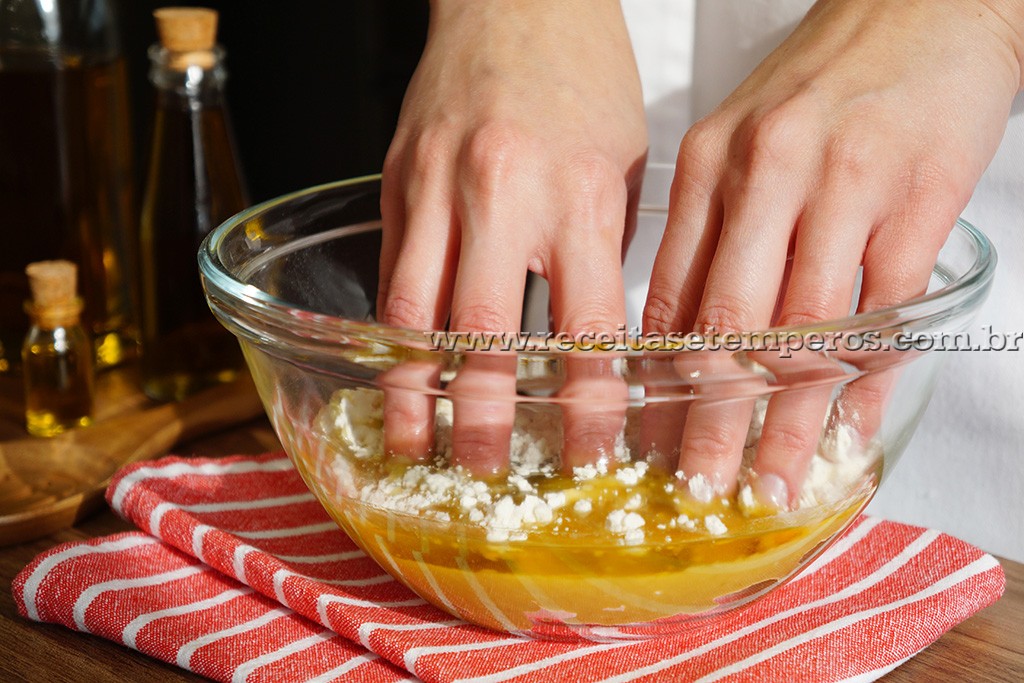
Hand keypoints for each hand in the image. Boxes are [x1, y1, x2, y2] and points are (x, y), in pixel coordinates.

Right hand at [378, 0, 646, 468]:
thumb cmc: (582, 74)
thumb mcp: (624, 163)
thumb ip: (604, 252)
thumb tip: (592, 339)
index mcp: (577, 193)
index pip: (583, 328)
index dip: (585, 404)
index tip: (588, 449)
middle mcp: (501, 195)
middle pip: (480, 334)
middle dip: (477, 415)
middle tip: (481, 466)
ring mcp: (436, 187)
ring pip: (411, 311)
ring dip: (409, 389)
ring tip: (410, 440)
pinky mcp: (395, 182)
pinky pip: (390, 271)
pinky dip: (392, 331)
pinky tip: (395, 368)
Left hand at [643, 0, 1023, 505]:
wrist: (921, 6)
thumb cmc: (824, 83)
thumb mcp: (740, 142)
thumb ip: (712, 233)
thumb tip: (688, 339)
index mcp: (710, 164)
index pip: (670, 295)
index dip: (657, 380)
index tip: (647, 438)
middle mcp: (767, 174)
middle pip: (728, 325)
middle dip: (710, 417)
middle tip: (698, 485)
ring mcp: (845, 187)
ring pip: (804, 331)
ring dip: (788, 419)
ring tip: (774, 481)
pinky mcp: (919, 198)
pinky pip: (883, 312)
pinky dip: (866, 378)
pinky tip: (849, 427)